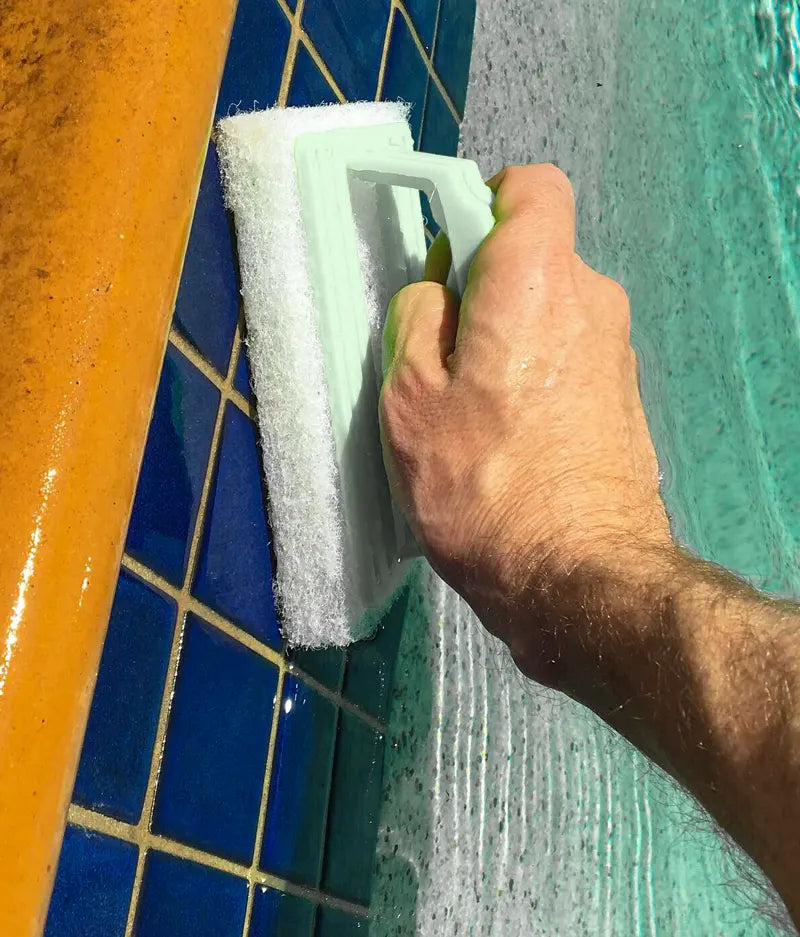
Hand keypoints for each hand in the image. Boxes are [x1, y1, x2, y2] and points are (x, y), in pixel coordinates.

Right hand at [379, 164, 672, 671]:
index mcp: (539, 282)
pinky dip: (531, 378)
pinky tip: (504, 441)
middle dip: (480, 290)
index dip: (482, 205)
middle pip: (532, 260)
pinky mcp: (622, 403)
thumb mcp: (411, 401)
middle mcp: (592, 303)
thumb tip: (439, 295)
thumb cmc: (483, 488)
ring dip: (502, 342)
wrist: (580, 582)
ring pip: (546, 315)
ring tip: (466, 414)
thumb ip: (416, 321)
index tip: (447, 260)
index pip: (531, 187)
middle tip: (437, 358)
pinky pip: (565, 360)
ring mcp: (617, 356)